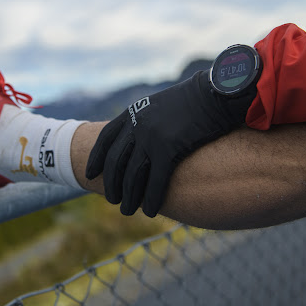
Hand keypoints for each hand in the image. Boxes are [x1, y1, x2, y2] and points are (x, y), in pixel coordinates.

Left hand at [85, 70, 252, 216]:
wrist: (215, 93)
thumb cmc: (195, 99)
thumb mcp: (162, 104)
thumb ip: (148, 119)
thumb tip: (144, 136)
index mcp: (133, 113)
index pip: (105, 138)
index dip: (96, 158)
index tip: (90, 174)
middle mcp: (137, 125)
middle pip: (116, 161)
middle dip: (112, 184)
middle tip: (112, 200)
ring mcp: (151, 137)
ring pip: (132, 175)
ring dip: (129, 197)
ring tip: (127, 211)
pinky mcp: (169, 149)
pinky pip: (155, 181)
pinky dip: (151, 199)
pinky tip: (149, 211)